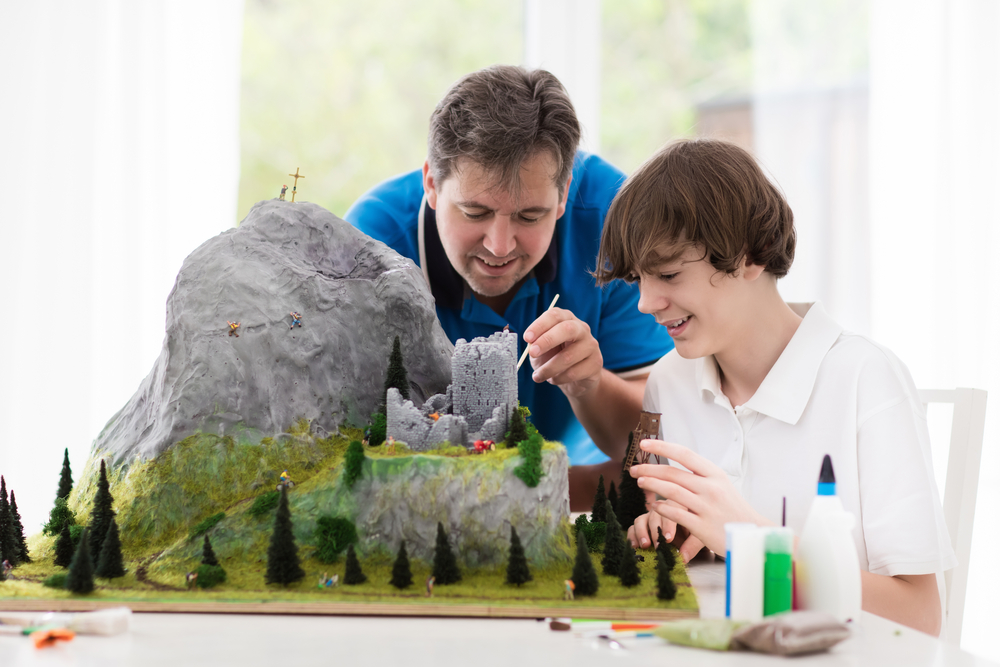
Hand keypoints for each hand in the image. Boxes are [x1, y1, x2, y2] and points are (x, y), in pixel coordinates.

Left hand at [523, 307, 602, 397]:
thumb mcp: (541, 349)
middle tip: (532, 353)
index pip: (555, 315)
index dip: (540, 325)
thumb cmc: (554, 359)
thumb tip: (532, 344)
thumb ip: (536, 344)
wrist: (574, 380)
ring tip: (538, 376)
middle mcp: (581, 329)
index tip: (527, 338)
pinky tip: (553, 379)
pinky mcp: (596, 363)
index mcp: (566, 319)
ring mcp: (591, 345)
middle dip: (547, 340)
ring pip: (569, 356)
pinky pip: (574, 372)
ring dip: (548, 368)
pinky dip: (558, 378)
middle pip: (567, 329)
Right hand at [628, 504, 706, 563]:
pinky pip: (633, 527)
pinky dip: (632, 536)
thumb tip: (683, 557)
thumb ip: (693, 545)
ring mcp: (651, 515)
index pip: (672, 508)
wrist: (692, 531)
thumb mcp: (701, 536)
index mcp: (679, 505)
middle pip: (655, 514)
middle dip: (656, 531)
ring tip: (646, 545)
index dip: (669, 523)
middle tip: (659, 545)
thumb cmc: (698, 530)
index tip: (669, 538)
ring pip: (641, 519)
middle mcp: (663, 507)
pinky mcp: (643, 523)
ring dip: (642, 532)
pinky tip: (635, 546)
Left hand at [629, 439, 768, 554]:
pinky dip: (662, 508)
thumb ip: (700, 475)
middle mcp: (710, 488)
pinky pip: (676, 514)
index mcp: (714, 474)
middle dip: (649, 469)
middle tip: (634, 469)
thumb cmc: (733, 508)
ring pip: (672, 491)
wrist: (754, 533)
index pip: (684, 454)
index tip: (644, 444)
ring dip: (652, 485)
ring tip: (640, 482)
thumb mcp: (720, 485)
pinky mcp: (702, 526)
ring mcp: (706, 507)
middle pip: (673, 473)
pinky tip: (653, 506)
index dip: (662, 446)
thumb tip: (676, 462)